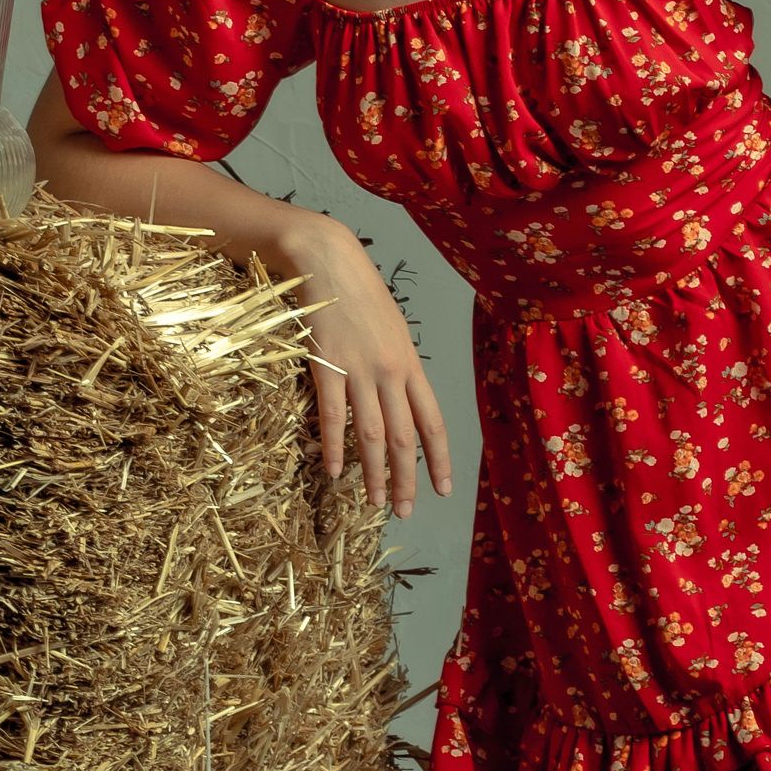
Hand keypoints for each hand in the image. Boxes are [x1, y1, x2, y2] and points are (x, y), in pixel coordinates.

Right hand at [279, 214, 451, 516]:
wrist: (328, 260)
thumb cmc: (359, 294)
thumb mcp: (392, 330)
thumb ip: (398, 367)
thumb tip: (402, 401)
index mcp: (410, 364)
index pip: (433, 421)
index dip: (440, 459)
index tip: (444, 489)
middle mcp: (390, 372)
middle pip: (404, 437)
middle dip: (406, 479)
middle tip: (405, 510)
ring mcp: (358, 370)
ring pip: (372, 435)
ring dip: (373, 473)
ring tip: (373, 501)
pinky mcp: (326, 366)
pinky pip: (332, 417)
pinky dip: (334, 447)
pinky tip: (334, 471)